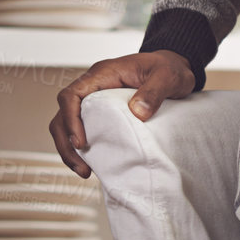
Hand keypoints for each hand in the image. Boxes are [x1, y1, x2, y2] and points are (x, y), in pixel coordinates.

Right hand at [49, 50, 194, 176]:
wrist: (176, 68)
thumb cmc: (169, 68)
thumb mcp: (168, 76)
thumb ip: (154, 91)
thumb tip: (137, 113)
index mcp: (103, 74)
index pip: (71, 95)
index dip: (70, 119)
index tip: (80, 142)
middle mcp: (94, 86)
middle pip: (63, 114)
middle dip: (66, 143)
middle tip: (82, 168)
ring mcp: (96, 99)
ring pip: (68, 124)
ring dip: (71, 150)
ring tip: (85, 171)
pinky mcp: (103, 112)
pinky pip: (84, 129)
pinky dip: (84, 148)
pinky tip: (93, 163)